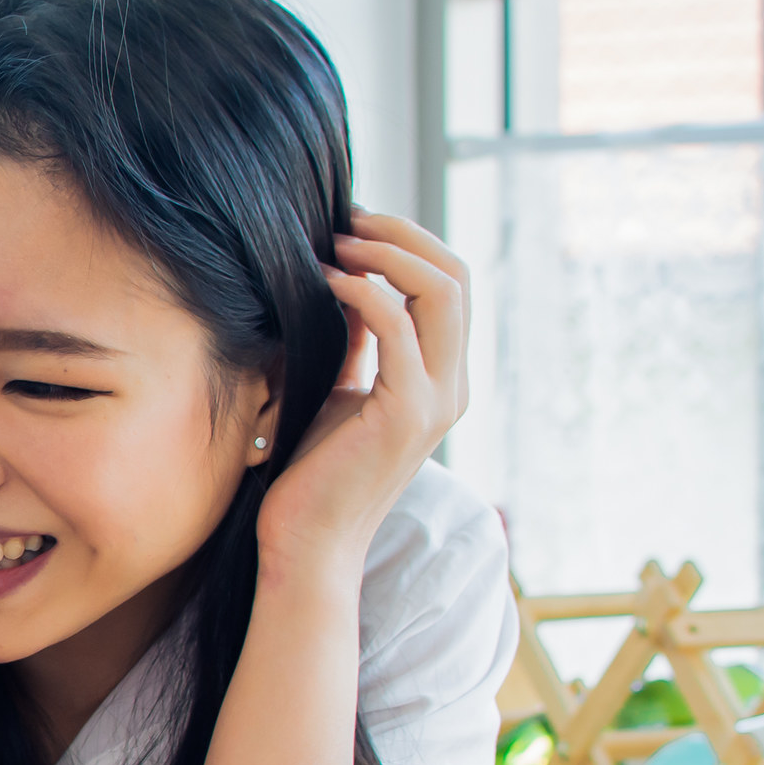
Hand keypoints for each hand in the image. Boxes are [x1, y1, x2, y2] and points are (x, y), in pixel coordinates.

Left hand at [254, 210, 470, 578]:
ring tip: (335, 241)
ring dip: (386, 253)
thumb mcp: (340, 392)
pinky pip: (397, 327)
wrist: (307, 546)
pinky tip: (324, 281)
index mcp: (441, 379)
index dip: (407, 244)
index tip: (352, 225)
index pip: (449, 286)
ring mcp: (437, 400)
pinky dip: (362, 292)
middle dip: (402, 235)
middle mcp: (452, 386)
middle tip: (346, 218)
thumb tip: (346, 284)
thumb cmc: (312, 475)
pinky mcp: (407, 413)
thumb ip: (357, 344)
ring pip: (442, 291)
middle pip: (456, 276)